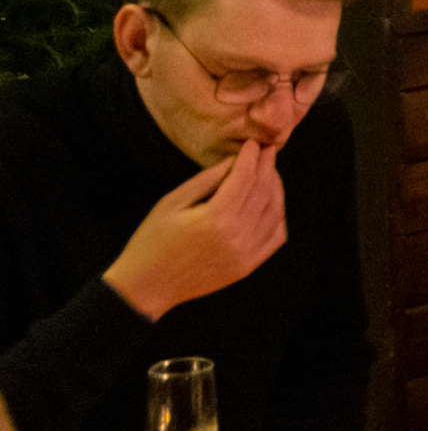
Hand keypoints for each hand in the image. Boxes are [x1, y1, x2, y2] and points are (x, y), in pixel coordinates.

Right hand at [103, 141, 286, 320]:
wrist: (146, 287)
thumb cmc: (153, 240)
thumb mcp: (172, 202)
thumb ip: (206, 179)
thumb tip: (234, 160)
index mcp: (216, 218)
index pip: (245, 178)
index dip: (250, 157)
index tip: (252, 143)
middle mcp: (237, 236)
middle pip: (263, 191)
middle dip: (266, 167)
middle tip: (265, 151)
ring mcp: (246, 253)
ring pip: (274, 211)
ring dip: (275, 188)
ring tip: (268, 173)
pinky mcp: (248, 265)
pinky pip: (276, 235)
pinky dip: (277, 215)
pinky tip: (270, 202)